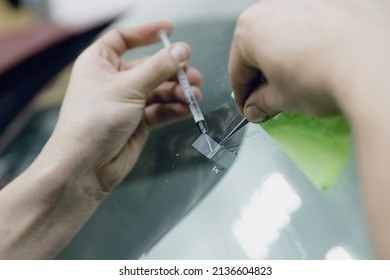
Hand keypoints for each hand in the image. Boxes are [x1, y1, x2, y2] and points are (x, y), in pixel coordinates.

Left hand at [43, 21, 201, 197]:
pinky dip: (174, 108)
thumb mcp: (128, 88)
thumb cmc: (94, 122)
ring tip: (194, 95)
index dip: (146, 33)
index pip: (123, 39)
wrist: (86, 166)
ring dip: (177, 92)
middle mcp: (114, 81)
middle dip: (172, 71)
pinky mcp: (138, 122)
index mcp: (100, 63)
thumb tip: (182, 50)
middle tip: (192, 76)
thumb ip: (158, 69)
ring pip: (158, 90)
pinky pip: (160, 110)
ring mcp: (127, 102)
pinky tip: (187, 108)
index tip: (169, 31)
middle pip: (149, 67)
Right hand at [229, 0, 389, 121]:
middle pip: (258, 49)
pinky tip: (318, 63)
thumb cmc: (323, 76)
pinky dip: (308, 46)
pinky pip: (308, 27)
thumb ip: (261, 103)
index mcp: (249, 29)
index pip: (237, 71)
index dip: (242, 97)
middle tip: (271, 100)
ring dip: (284, 60)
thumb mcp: (281, 100)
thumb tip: (256, 107)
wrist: (373, 63)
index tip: (250, 108)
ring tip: (298, 83)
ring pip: (283, 36)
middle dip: (262, 77)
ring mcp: (302, 0)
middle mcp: (272, 6)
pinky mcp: (329, 2)